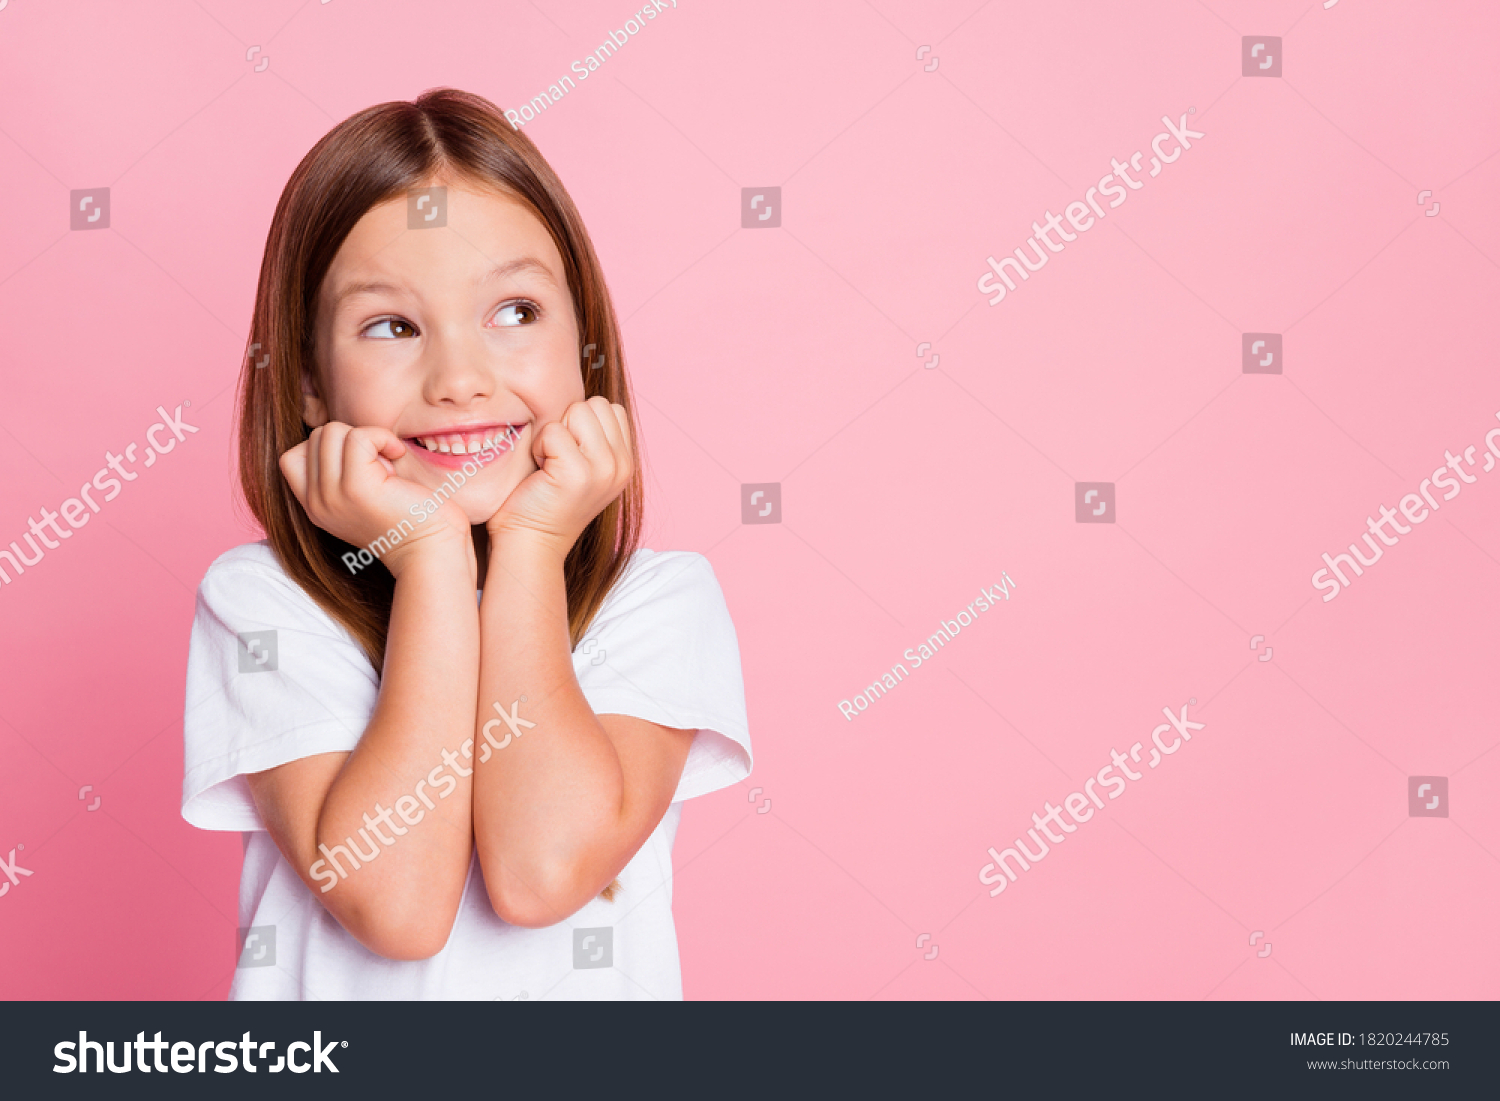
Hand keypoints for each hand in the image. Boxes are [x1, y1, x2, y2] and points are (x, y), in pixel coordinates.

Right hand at [280, 423, 472, 574]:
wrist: (431, 553)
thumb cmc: (412, 521)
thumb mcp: (363, 498)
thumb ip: (341, 474)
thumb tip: (343, 434)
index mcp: (316, 507)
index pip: (293, 457)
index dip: (330, 447)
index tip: (364, 466)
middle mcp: (318, 504)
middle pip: (317, 437)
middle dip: (353, 440)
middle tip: (381, 468)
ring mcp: (333, 495)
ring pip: (332, 431)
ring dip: (368, 438)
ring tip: (389, 466)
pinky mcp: (356, 487)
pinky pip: (360, 436)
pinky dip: (383, 437)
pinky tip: (397, 456)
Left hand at [486, 397, 632, 553]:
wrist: (531, 543)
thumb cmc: (545, 501)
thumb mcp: (583, 467)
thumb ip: (594, 438)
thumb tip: (582, 402)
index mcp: (625, 462)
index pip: (610, 408)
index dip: (582, 423)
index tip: (569, 453)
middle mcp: (621, 465)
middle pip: (595, 405)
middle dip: (570, 423)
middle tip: (557, 458)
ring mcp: (603, 469)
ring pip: (577, 411)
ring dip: (555, 433)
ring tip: (549, 463)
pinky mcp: (578, 473)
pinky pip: (554, 431)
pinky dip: (540, 447)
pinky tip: (541, 472)